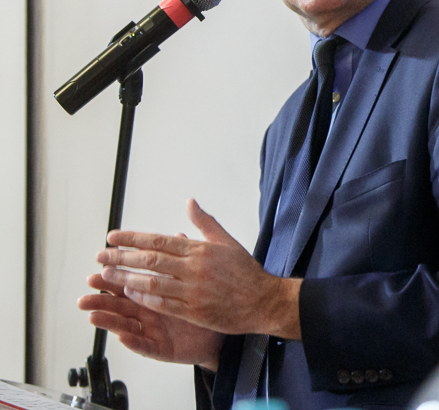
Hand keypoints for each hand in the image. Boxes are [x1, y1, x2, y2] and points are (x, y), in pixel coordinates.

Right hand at [79, 268, 222, 370]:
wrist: (220, 331)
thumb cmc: (203, 306)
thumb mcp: (194, 280)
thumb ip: (183, 260)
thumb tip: (178, 235)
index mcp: (154, 294)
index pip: (130, 282)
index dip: (116, 273)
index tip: (101, 261)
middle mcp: (148, 313)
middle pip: (120, 304)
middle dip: (102, 296)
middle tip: (88, 287)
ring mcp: (152, 331)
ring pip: (125, 325)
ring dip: (108, 320)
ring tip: (93, 315)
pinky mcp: (161, 348)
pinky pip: (145, 346)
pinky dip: (134, 342)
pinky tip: (123, 337)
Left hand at [94, 198, 301, 339]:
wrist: (262, 301)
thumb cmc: (245, 271)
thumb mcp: (227, 241)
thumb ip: (204, 223)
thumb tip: (189, 202)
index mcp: (200, 249)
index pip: (159, 240)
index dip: (132, 238)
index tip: (112, 237)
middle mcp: (194, 268)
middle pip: (150, 260)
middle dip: (122, 257)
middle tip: (101, 256)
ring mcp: (193, 291)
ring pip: (151, 283)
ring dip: (126, 279)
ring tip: (107, 276)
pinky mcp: (193, 311)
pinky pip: (162, 304)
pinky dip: (143, 299)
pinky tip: (130, 295)